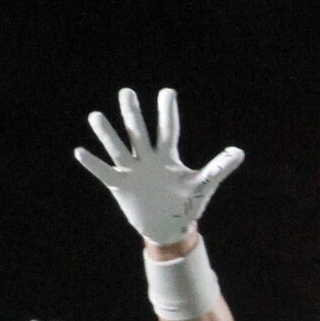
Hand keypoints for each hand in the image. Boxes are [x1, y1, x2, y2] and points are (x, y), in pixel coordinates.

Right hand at [74, 87, 243, 247]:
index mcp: (167, 156)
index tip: (168, 92)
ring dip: (107, 134)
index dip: (168, 112)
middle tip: (126, 92)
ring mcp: (132, 171)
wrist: (169, 229)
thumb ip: (218, 168)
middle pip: (138, 132)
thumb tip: (239, 153)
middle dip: (132, 113)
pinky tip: (80, 151)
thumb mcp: (203, 185)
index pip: (168, 129)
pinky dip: (93, 164)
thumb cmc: (186, 204)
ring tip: (95, 116)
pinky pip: (105, 173)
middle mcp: (147, 159)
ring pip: (118, 148)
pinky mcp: (120, 187)